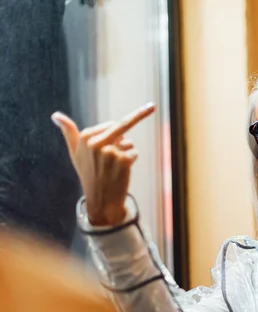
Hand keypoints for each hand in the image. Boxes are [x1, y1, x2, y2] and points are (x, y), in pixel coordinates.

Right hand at [51, 103, 155, 225]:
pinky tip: (119, 172)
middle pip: (122, 127)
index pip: (112, 125)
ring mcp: (109, 152)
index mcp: (84, 138)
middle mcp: (96, 144)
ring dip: (126, 153)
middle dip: (138, 117)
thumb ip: (68, 132)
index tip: (121, 125)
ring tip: (113, 168)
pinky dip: (131, 161)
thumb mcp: (75, 153)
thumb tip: (55, 115)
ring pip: (129, 143)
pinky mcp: (122, 161)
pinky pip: (134, 153)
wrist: (101, 200)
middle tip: (149, 111)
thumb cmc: (89, 174)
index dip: (114, 136)